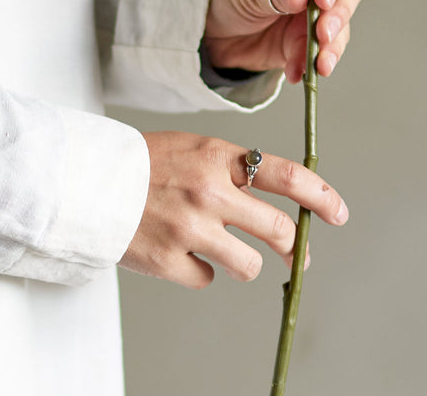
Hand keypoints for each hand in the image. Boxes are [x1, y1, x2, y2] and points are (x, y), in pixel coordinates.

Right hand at [119, 132, 348, 287]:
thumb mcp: (196, 148)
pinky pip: (206, 279)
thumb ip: (234, 169)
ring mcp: (189, 228)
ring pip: (248, 265)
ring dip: (245, 264)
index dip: (320, 196)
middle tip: (298, 256)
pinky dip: (200, 271)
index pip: (287, 175)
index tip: (338, 213)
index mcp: (219, 157)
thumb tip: (278, 201)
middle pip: (278, 230)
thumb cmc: (147, 162)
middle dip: (296, 248)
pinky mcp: (167, 259)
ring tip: (224, 252)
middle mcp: (209, 191)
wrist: (89, 180)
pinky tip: (180, 252)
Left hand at [203, 0, 361, 83]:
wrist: (212, 24)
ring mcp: (316, 9)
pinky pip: (320, 52)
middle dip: (338, 14)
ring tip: (320, 63)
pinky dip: (311, 63)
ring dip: (332, 46)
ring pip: (339, 26)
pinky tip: (298, 71)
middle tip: (325, 33)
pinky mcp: (310, 38)